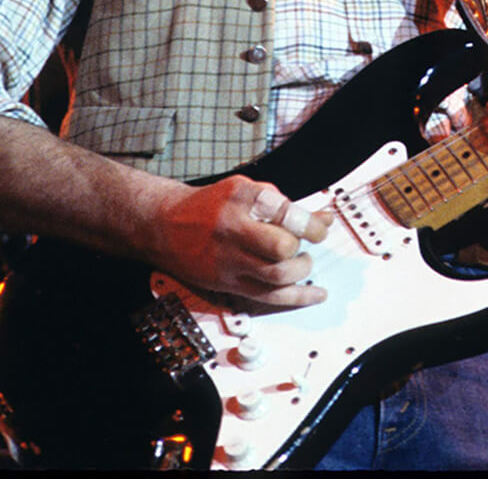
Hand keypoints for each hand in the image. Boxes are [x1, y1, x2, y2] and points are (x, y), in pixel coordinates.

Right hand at [148, 175, 331, 306]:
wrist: (164, 225)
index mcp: (241, 198)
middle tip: (303, 244)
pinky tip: (316, 293)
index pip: (285, 213)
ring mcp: (229, 260)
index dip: (310, 223)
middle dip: (301, 247)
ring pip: (276, 276)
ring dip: (300, 270)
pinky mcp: (228, 283)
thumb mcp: (245, 190)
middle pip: (280, 247)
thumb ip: (283, 203)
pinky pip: (268, 296)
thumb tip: (323, 219)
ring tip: (301, 261)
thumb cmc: (212, 205)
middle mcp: (234, 229)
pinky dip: (298, 297)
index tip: (320, 226)